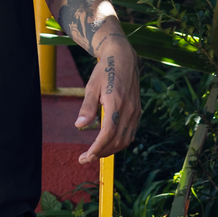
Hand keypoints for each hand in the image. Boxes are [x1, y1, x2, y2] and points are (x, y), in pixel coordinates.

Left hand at [76, 34, 140, 162]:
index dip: (97, 148)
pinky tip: (109, 143)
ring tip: (96, 153)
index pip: (108, 133)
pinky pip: (130, 133)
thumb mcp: (92, 86)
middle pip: (118, 141)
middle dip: (102, 153)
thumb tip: (80, 126)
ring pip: (125, 140)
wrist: (124, 58)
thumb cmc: (105, 70)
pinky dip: (120, 143)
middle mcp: (129, 109)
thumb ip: (87, 107)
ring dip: (111, 150)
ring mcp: (135, 111)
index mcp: (117, 103)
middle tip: (86, 158)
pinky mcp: (137, 111)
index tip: (86, 156)